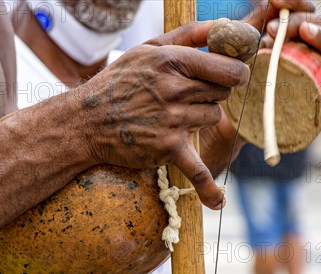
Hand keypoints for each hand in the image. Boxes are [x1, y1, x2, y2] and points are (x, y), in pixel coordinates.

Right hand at [76, 20, 248, 209]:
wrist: (85, 122)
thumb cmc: (117, 83)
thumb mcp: (147, 49)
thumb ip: (188, 34)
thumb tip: (224, 25)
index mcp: (171, 61)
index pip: (228, 68)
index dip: (235, 73)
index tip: (231, 77)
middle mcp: (173, 89)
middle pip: (222, 93)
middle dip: (211, 94)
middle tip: (187, 97)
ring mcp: (171, 121)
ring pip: (212, 118)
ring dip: (199, 118)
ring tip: (171, 117)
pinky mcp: (165, 148)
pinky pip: (196, 168)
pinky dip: (207, 187)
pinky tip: (218, 202)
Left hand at [246, 1, 320, 107]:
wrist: (232, 116)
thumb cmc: (238, 78)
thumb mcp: (243, 48)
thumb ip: (256, 21)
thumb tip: (272, 1)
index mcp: (296, 38)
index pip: (306, 13)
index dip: (295, 3)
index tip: (276, 2)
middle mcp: (313, 54)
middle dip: (299, 22)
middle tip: (273, 29)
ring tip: (304, 33)